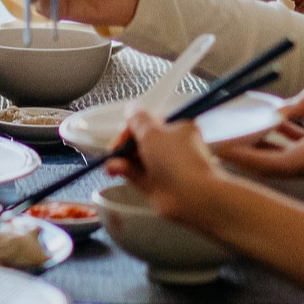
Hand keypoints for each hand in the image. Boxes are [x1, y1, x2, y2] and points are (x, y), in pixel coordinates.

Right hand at [106, 100, 224, 218]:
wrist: (192, 195)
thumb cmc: (177, 160)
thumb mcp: (152, 132)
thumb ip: (137, 119)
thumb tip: (130, 108)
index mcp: (177, 129)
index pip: (150, 123)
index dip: (132, 127)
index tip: (122, 133)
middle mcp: (171, 147)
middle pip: (140, 140)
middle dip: (124, 143)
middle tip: (115, 148)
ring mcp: (164, 167)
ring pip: (136, 158)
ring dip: (121, 158)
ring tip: (112, 162)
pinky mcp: (155, 184)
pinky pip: (135, 174)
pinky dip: (123, 171)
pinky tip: (114, 169)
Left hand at [212, 81, 303, 189]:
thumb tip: (282, 108)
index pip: (276, 162)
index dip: (244, 156)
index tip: (219, 146)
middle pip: (277, 166)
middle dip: (247, 151)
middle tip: (220, 136)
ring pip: (292, 164)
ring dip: (268, 147)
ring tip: (244, 124)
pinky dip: (291, 147)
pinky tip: (280, 126)